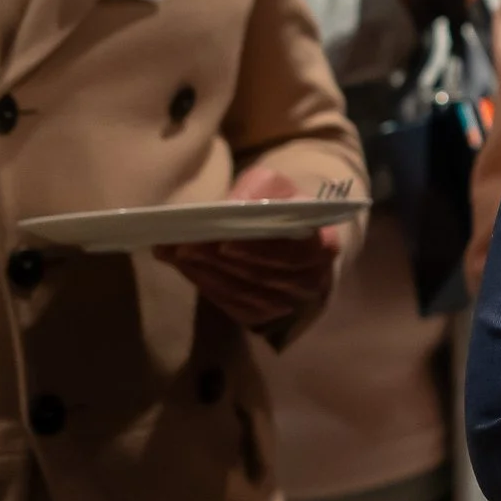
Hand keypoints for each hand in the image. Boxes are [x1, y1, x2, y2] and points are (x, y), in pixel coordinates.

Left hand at [153, 165, 345, 330]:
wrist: (281, 233)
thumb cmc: (275, 205)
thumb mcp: (270, 186)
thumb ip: (254, 190)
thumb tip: (227, 208)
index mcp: (324, 243)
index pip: (299, 252)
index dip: (261, 250)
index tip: (224, 242)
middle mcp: (312, 278)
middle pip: (266, 276)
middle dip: (222, 261)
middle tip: (184, 246)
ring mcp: (289, 301)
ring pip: (246, 293)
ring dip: (208, 273)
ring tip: (176, 253)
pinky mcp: (264, 315)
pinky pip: (234, 306)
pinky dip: (207, 286)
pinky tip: (186, 267)